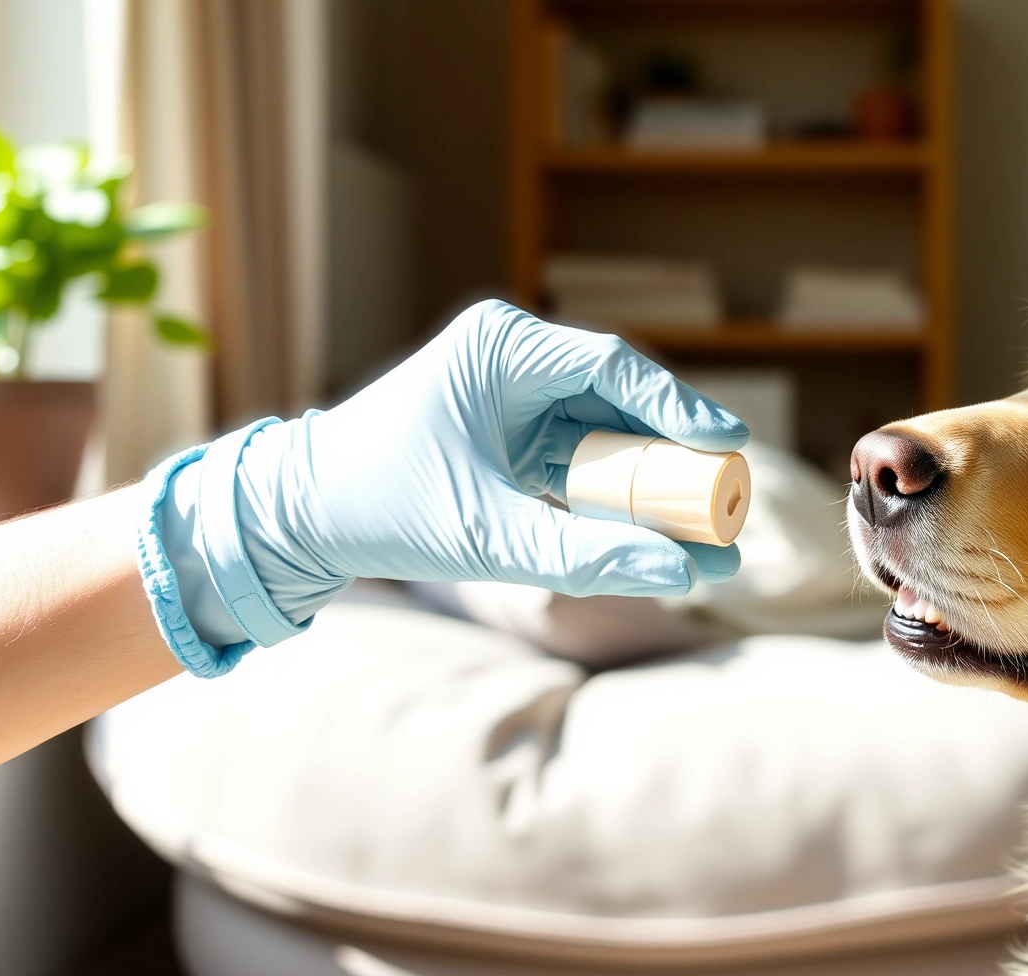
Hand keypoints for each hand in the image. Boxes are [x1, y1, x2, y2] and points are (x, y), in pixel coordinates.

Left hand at [141, 300, 748, 674]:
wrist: (296, 522)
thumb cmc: (378, 509)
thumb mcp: (484, 537)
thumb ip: (581, 557)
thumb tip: (675, 573)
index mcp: (501, 349)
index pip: (613, 366)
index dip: (678, 407)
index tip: (728, 447)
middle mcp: (513, 363)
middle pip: (622, 404)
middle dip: (676, 461)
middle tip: (730, 505)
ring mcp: (514, 400)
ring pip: (608, 439)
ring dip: (653, 489)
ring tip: (712, 541)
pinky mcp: (512, 441)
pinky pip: (582, 466)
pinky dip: (617, 503)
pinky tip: (664, 543)